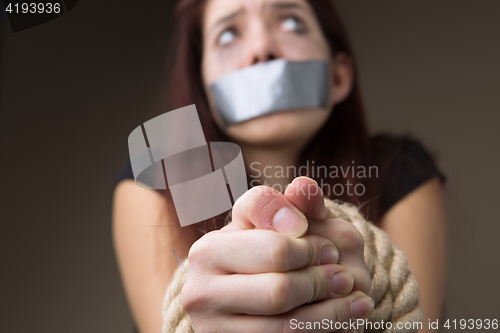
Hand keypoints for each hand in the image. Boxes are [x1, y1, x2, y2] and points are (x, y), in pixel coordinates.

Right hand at [181, 178, 373, 331]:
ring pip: (285, 325)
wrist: (241, 302)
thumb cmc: (261, 254)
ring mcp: (212, 327)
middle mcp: (200, 290)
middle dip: (321, 282)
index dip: (312, 249)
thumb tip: (303, 187)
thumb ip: (291, 203)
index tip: (332, 250)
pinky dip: (322, 332)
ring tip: (357, 301)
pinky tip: (345, 323)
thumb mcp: (273, 225)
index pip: (274, 248)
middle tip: (345, 277)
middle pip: (280, 289)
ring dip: (331, 314)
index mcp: (208, 250)